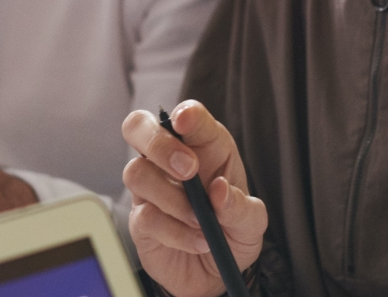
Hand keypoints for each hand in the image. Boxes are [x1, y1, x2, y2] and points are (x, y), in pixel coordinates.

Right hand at [122, 101, 266, 296]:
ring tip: (201, 221)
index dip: (184, 112)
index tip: (185, 120)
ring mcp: (150, 188)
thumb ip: (241, 206)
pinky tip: (197, 240)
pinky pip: (145, 216)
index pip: (188, 115)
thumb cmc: (232, 231)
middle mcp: (169, 159)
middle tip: (189, 170)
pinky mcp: (140, 219)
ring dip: (172, 199)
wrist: (215, 274)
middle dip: (159, 143)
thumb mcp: (252, 222)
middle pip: (138, 126)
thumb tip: (220, 190)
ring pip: (135, 172)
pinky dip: (176, 232)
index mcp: (202, 144)